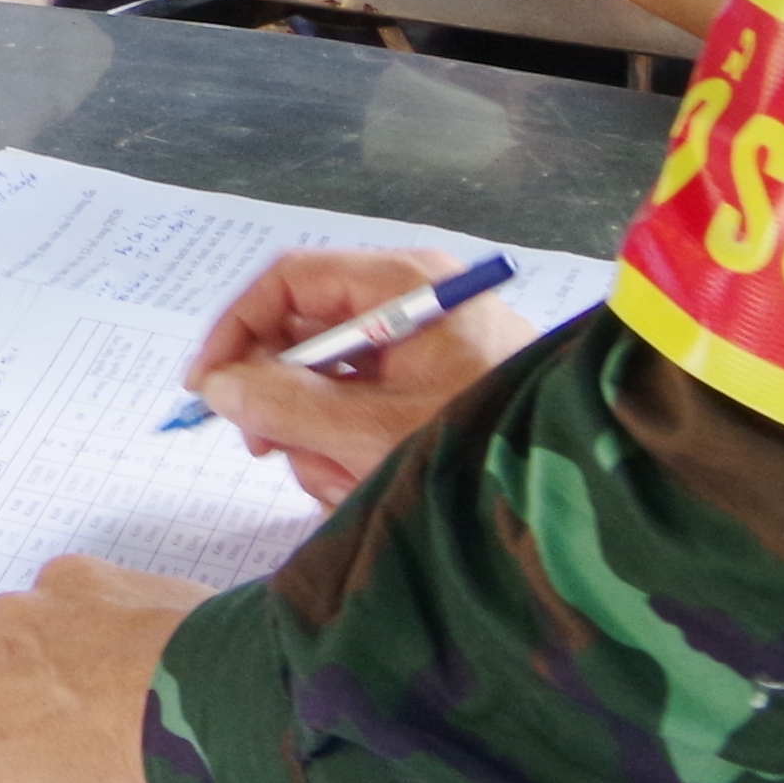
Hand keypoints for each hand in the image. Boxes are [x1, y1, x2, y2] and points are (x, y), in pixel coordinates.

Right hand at [183, 244, 532, 507]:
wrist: (579, 502)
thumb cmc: (479, 451)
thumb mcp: (372, 431)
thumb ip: (285, 405)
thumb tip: (218, 384)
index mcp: (402, 286)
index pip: (289, 281)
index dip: (236, 329)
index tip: (204, 387)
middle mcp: (410, 307)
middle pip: (304, 336)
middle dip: (285, 404)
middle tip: (268, 451)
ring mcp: (422, 352)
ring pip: (327, 385)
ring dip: (320, 442)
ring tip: (348, 483)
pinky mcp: (432, 394)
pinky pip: (362, 411)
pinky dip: (352, 452)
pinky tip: (371, 485)